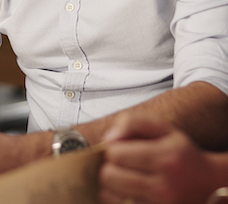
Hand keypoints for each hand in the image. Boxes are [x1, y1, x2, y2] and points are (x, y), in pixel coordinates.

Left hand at [99, 113, 218, 203]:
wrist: (209, 185)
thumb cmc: (180, 153)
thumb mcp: (163, 128)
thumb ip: (133, 122)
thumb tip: (109, 138)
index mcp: (165, 159)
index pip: (115, 153)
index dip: (113, 148)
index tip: (122, 148)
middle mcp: (164, 187)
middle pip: (109, 176)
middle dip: (110, 166)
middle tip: (122, 165)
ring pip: (110, 196)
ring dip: (111, 185)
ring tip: (124, 178)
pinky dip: (117, 199)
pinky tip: (127, 191)